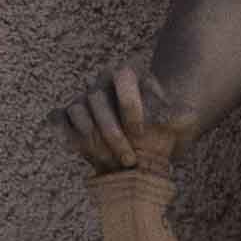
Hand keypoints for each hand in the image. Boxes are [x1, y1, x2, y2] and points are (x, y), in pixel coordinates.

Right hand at [59, 54, 195, 176]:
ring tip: (111, 164)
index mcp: (128, 76)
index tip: (141, 133)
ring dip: (93, 140)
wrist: (146, 145)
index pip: (122, 77)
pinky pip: (59, 120)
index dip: (129, 104)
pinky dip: (67, 134)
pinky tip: (82, 152)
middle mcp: (101, 84)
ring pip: (77, 110)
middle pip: (96, 99)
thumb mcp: (181, 123)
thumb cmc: (164, 131)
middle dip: (112, 134)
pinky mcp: (68, 117)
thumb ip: (181, 118)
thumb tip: (165, 117)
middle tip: (130, 161)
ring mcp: (83, 100)